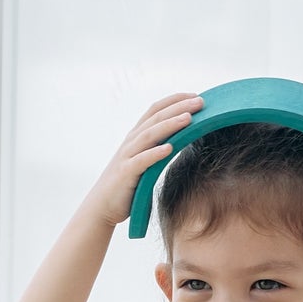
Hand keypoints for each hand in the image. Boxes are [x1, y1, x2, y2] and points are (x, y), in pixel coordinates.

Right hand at [84, 93, 204, 228]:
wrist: (102, 205)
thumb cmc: (128, 184)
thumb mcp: (144, 160)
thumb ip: (157, 147)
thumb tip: (181, 140)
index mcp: (136, 136)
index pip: (155, 110)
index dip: (174, 100)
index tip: (195, 96)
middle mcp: (131, 142)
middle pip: (156, 118)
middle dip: (178, 108)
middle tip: (201, 102)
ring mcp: (127, 156)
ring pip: (149, 135)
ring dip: (170, 125)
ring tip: (189, 118)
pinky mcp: (126, 174)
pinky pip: (141, 161)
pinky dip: (155, 153)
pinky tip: (169, 148)